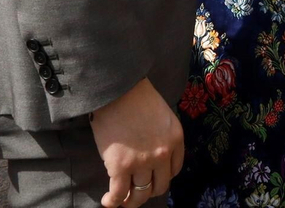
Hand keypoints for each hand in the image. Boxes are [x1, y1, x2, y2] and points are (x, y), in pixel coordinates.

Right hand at [90, 78, 182, 206]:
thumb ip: (162, 135)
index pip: (173, 170)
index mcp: (175, 139)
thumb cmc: (135, 96)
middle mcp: (163, 154)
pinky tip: (108, 201)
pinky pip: (119, 193)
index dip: (161, 177)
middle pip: (159, 186)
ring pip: (141, 194)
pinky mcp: (120, 167)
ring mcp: (142, 162)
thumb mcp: (162, 114)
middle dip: (148, 191)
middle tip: (137, 191)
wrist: (116, 89)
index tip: (151, 178)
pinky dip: (113, 201)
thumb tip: (151, 154)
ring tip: (123, 200)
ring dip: (132, 201)